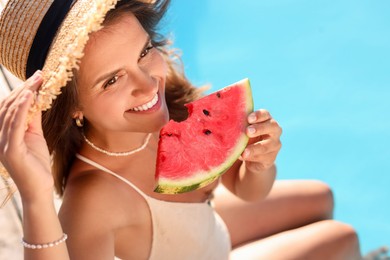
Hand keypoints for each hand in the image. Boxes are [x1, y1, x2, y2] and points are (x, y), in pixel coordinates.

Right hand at [0, 71, 52, 201]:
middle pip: (8, 107)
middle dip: (23, 89)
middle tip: (39, 75)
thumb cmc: (36, 164)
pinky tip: (29, 97)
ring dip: (23, 95)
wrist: (39, 190)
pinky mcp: (11, 151)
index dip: (20, 90)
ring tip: (36, 82)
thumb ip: (33, 118)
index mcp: (3, 133)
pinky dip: (22, 109)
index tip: (36, 77)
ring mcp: (3, 144)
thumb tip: (36, 98)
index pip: (8, 107)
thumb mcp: (35, 136)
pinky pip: (15, 126)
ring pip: (10, 113)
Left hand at [241, 109, 281, 173]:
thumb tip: (225, 121)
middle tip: (248, 131)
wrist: (253, 158)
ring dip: (254, 148)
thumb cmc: (247, 138)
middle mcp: (274, 131)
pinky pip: (263, 157)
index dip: (258, 115)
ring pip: (267, 145)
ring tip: (244, 151)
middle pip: (272, 126)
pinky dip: (252, 157)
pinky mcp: (271, 158)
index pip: (265, 114)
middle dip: (260, 128)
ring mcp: (274, 145)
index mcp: (267, 120)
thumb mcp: (245, 131)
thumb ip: (240, 125)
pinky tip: (243, 157)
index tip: (249, 118)